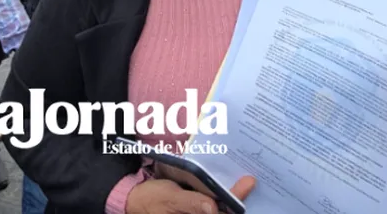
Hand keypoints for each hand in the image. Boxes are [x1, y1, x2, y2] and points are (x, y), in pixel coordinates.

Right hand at [127, 168, 255, 213]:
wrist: (135, 200)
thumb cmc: (151, 199)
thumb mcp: (169, 197)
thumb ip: (191, 204)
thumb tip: (212, 207)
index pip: (223, 212)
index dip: (237, 198)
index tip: (248, 182)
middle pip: (226, 210)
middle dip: (239, 196)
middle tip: (251, 177)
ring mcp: (199, 213)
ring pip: (221, 207)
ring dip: (232, 195)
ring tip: (243, 177)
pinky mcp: (197, 209)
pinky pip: (212, 203)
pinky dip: (221, 192)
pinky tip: (226, 181)